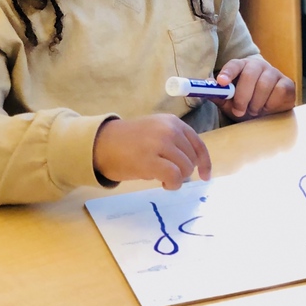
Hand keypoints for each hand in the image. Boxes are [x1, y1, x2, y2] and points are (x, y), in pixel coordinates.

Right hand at [93, 115, 211, 188]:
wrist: (100, 144)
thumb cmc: (128, 142)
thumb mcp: (156, 132)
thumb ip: (175, 142)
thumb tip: (195, 164)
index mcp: (172, 122)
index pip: (198, 144)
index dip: (204, 162)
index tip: (205, 175)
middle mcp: (169, 130)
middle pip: (192, 159)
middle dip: (183, 171)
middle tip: (166, 173)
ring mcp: (160, 144)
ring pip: (185, 168)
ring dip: (177, 178)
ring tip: (161, 176)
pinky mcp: (150, 160)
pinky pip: (175, 177)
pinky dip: (172, 184)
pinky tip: (162, 183)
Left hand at [214, 56, 295, 119]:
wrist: (267, 113)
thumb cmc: (246, 104)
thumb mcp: (229, 103)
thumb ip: (218, 95)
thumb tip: (206, 89)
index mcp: (242, 67)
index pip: (234, 64)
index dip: (227, 72)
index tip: (221, 82)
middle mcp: (258, 66)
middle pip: (250, 74)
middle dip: (242, 96)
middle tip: (239, 111)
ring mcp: (274, 73)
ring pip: (264, 85)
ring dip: (256, 103)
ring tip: (253, 111)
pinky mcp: (287, 83)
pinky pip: (279, 91)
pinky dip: (271, 104)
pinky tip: (268, 108)